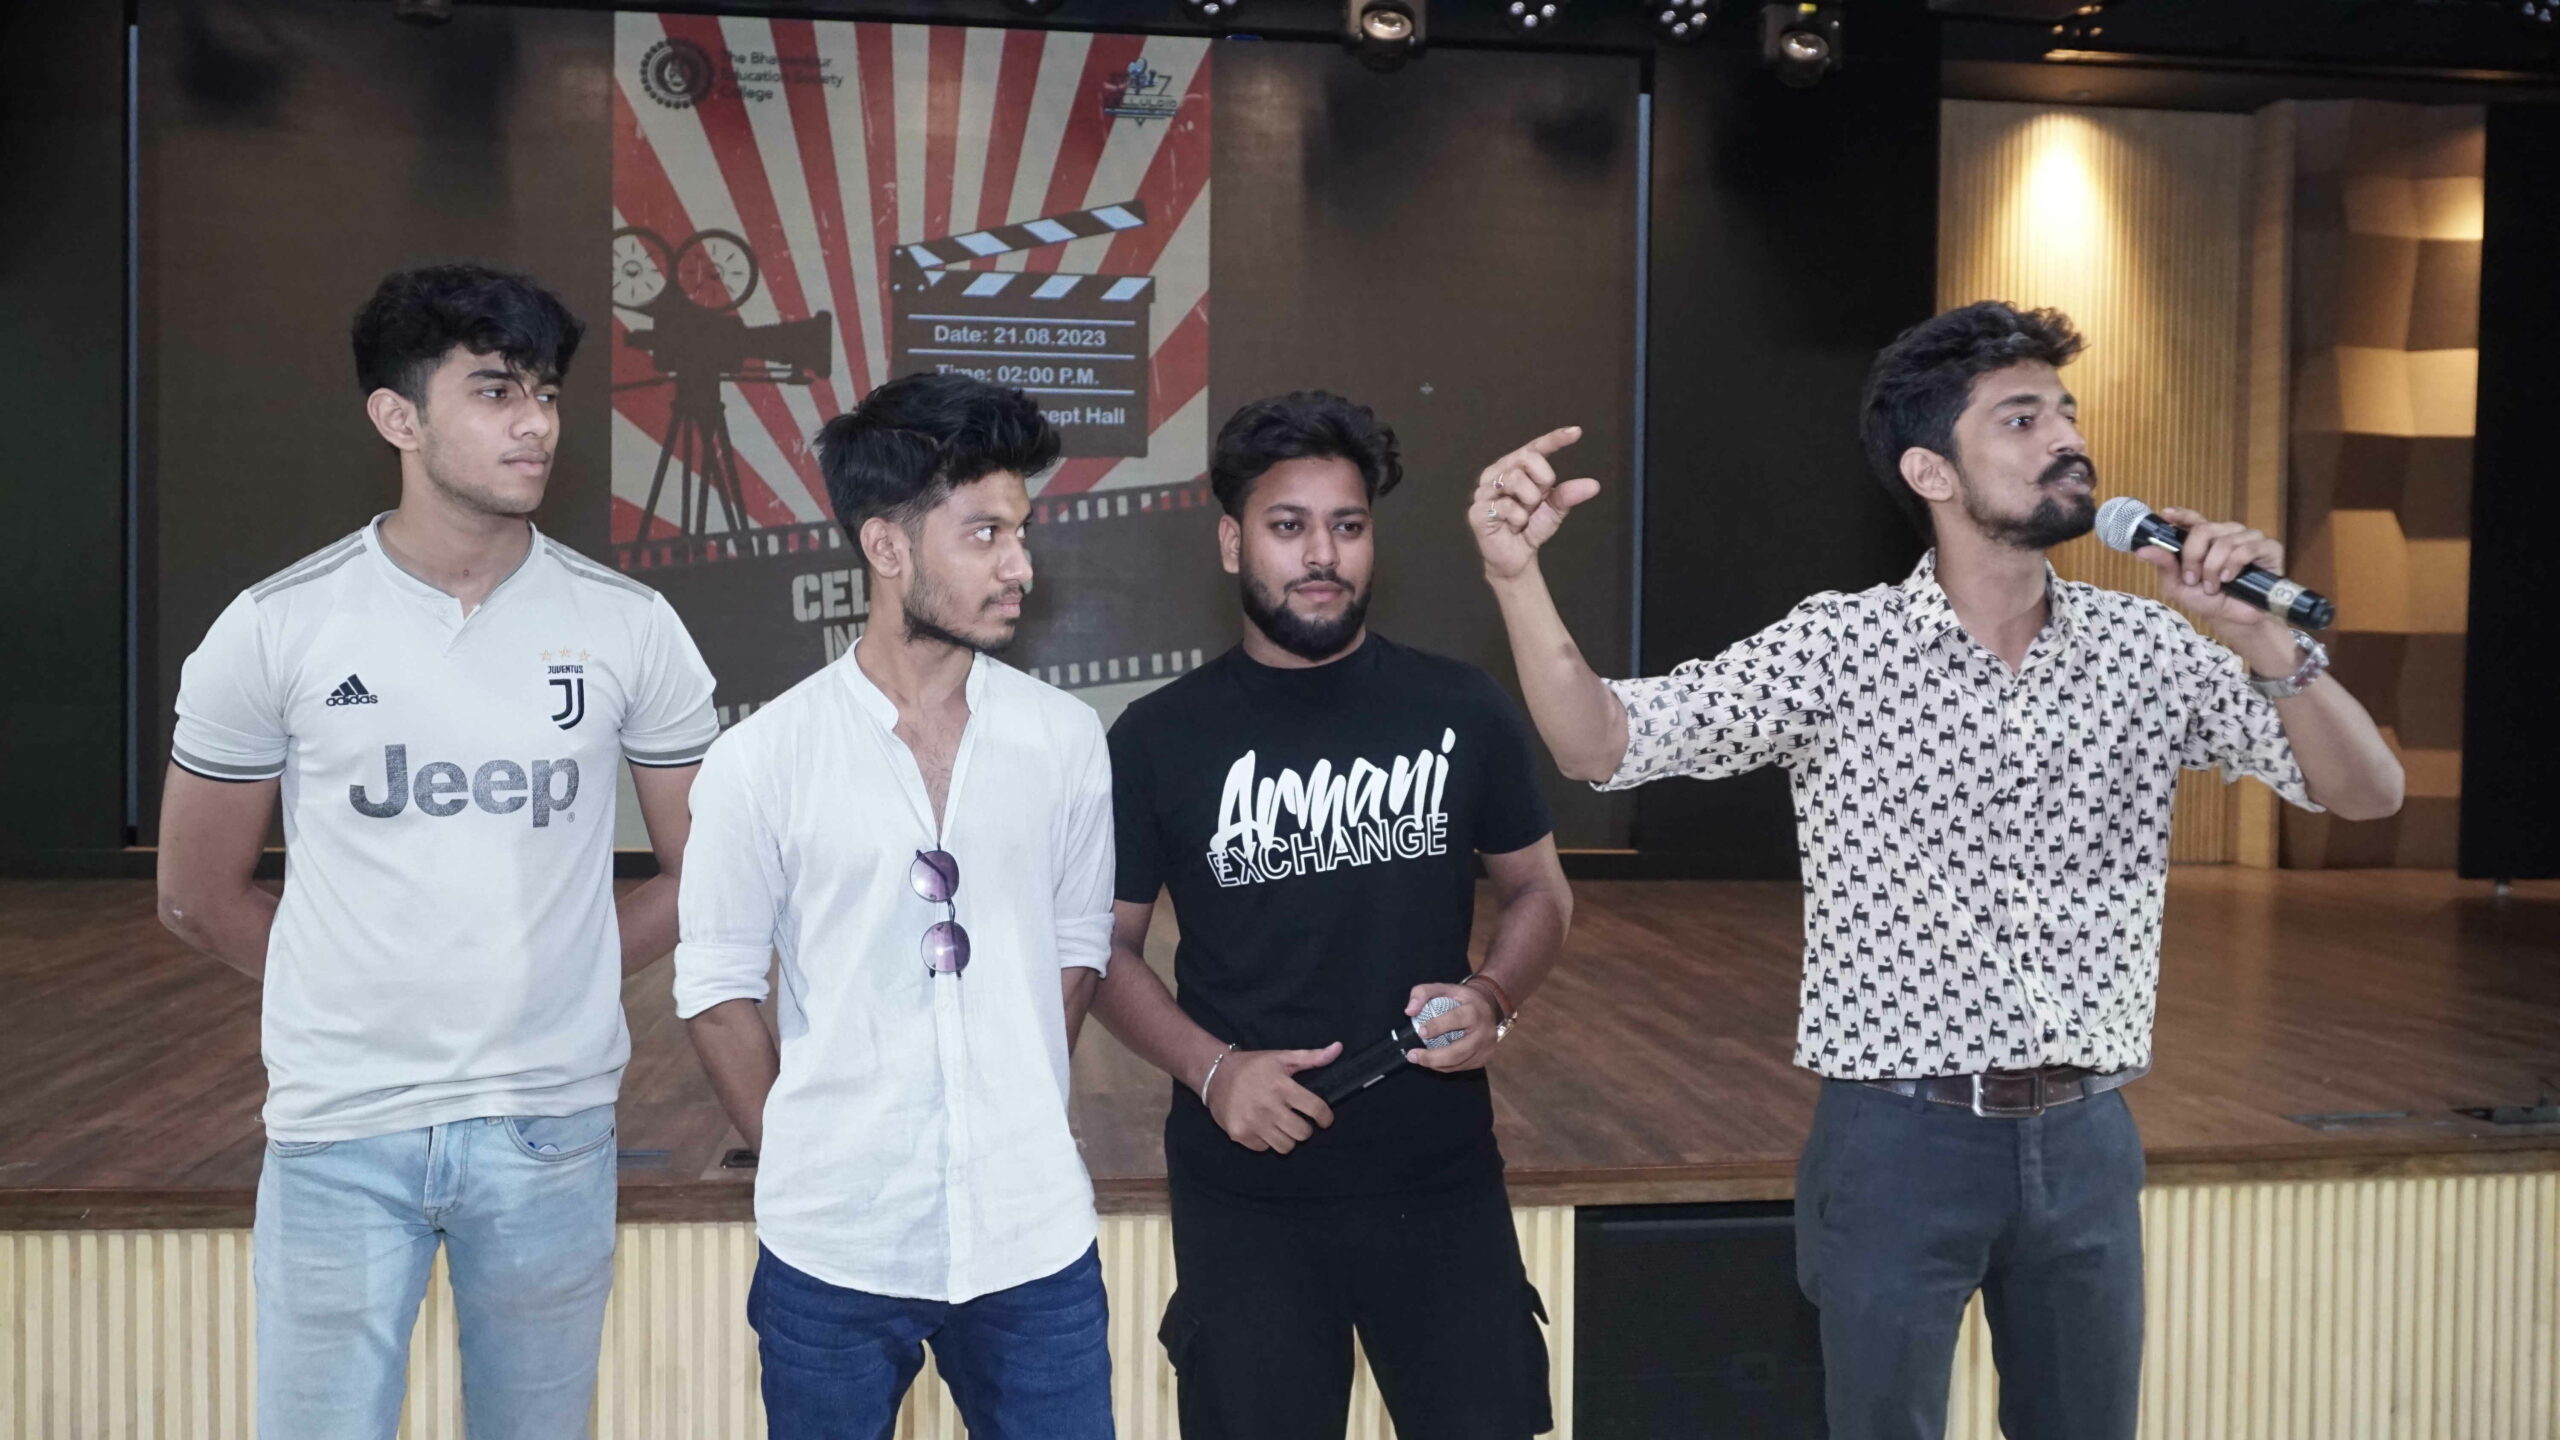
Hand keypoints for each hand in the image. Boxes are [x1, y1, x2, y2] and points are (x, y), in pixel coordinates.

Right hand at [1205, 1043, 1339, 1153]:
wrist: (1214, 1074)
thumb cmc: (1252, 1066)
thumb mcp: (1282, 1057)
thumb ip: (1312, 1057)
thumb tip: (1338, 1048)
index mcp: (1282, 1086)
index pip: (1315, 1109)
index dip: (1326, 1117)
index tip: (1325, 1119)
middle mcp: (1268, 1106)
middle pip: (1302, 1133)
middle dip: (1306, 1128)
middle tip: (1299, 1120)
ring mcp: (1253, 1122)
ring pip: (1286, 1146)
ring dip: (1288, 1137)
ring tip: (1282, 1125)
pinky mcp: (1240, 1134)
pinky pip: (1265, 1148)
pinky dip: (1267, 1141)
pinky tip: (1263, 1127)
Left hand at [1401, 983, 1500, 1073]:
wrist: (1487, 1007)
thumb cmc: (1461, 999)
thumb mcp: (1443, 988)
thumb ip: (1423, 993)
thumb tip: (1409, 1011)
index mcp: (1475, 1011)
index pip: (1456, 1019)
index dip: (1437, 1026)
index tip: (1420, 1032)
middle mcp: (1484, 1031)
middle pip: (1458, 1051)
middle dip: (1432, 1057)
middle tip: (1413, 1055)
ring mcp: (1485, 1048)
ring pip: (1458, 1063)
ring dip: (1435, 1064)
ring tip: (1418, 1059)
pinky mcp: (1484, 1059)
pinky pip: (1461, 1067)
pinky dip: (1444, 1067)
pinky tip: (1432, 1062)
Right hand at [1472, 427, 1603, 582]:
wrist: (1517, 558)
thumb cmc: (1531, 528)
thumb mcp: (1554, 508)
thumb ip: (1569, 494)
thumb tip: (1593, 485)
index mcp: (1513, 467)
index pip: (1534, 448)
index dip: (1554, 439)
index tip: (1577, 432)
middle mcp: (1495, 474)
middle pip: (1527, 458)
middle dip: (1542, 480)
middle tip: (1538, 501)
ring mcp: (1483, 492)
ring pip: (1515, 479)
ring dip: (1530, 501)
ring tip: (1525, 515)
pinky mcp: (1477, 512)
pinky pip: (1506, 506)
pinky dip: (1519, 518)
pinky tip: (1515, 525)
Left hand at [2130, 507, 2286, 634]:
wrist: (2235, 619)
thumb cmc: (2209, 601)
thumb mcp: (2179, 586)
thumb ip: (2164, 566)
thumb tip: (2141, 550)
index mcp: (2206, 540)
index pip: (2193, 519)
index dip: (2180, 514)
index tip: (2165, 515)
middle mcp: (2227, 534)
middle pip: (2204, 529)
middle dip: (2194, 556)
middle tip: (2193, 579)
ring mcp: (2249, 539)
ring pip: (2224, 541)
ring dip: (2214, 567)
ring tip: (2215, 586)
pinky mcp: (2268, 548)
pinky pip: (2247, 548)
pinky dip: (2234, 564)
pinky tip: (2230, 578)